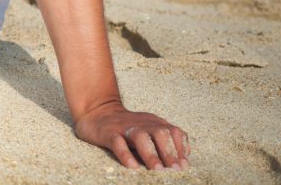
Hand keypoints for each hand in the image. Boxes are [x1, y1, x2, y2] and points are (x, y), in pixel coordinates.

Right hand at [75, 100, 189, 169]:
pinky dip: (125, 154)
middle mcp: (142, 124)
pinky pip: (117, 142)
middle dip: (170, 152)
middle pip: (160, 133)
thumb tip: (182, 163)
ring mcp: (124, 127)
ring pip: (141, 137)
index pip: (174, 132)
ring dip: (151, 154)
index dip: (181, 148)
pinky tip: (132, 166)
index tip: (184, 166)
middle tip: (175, 170)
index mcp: (153, 122)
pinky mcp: (108, 133)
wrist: (96, 111)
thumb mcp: (148, 129)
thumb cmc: (127, 127)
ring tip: (158, 170)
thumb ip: (164, 142)